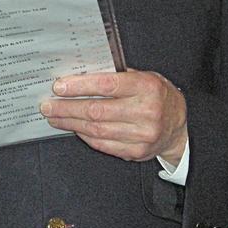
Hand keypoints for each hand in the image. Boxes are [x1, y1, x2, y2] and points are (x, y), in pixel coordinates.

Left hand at [39, 70, 186, 163]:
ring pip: (96, 130)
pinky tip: (73, 128)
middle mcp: (146, 112)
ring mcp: (142, 135)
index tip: (59, 87)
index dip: (80, 86)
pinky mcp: (136, 152)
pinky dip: (84, 135)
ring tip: (54, 117)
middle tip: (48, 105)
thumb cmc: (156, 96)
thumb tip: (79, 75)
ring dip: (71, 123)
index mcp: (147, 87)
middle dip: (67, 108)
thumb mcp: (144, 77)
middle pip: (97, 111)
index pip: (107, 85)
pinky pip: (102, 144)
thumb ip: (117, 76)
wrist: (179, 126)